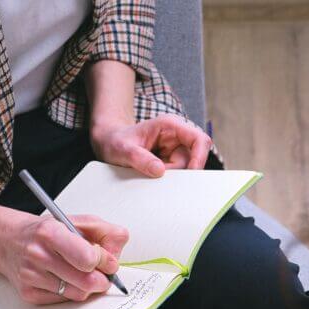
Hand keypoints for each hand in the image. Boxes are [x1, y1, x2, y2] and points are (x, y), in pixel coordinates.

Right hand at [0, 212, 128, 304]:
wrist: (7, 240)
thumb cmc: (44, 231)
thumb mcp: (74, 221)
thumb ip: (104, 231)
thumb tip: (118, 251)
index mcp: (50, 232)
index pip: (89, 258)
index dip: (106, 262)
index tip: (109, 261)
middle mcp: (38, 255)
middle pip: (86, 281)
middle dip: (102, 279)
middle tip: (103, 273)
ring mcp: (31, 276)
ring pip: (78, 294)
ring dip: (88, 286)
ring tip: (83, 273)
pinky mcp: (29, 293)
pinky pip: (64, 300)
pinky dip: (71, 291)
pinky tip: (65, 279)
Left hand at [91, 114, 213, 177]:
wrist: (108, 143)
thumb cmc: (115, 141)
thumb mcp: (122, 149)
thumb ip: (140, 159)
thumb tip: (160, 171)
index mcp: (171, 126)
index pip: (199, 140)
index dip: (199, 158)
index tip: (189, 173)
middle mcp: (177, 138)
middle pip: (192, 161)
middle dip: (177, 173)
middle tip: (153, 175)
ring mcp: (175, 151)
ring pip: (184, 172)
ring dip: (169, 179)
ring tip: (146, 173)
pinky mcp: (171, 163)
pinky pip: (176, 177)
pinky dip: (165, 181)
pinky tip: (149, 176)